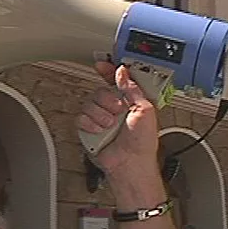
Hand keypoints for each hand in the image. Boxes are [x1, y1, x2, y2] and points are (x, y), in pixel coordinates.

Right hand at [76, 62, 159, 176]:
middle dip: (108, 99)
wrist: (130, 163)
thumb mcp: (146, 109)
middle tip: (118, 110)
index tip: (103, 64)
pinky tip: (99, 131)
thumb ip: (133, 88)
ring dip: (101, 114)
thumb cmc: (143, 142)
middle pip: (101, 89)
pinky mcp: (89, 128)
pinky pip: (81, 116)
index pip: (119, 80)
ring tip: (111, 125)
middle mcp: (115, 107)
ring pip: (90, 102)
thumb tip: (123, 71)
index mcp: (132, 101)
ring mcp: (101, 117)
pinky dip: (90, 124)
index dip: (111, 70)